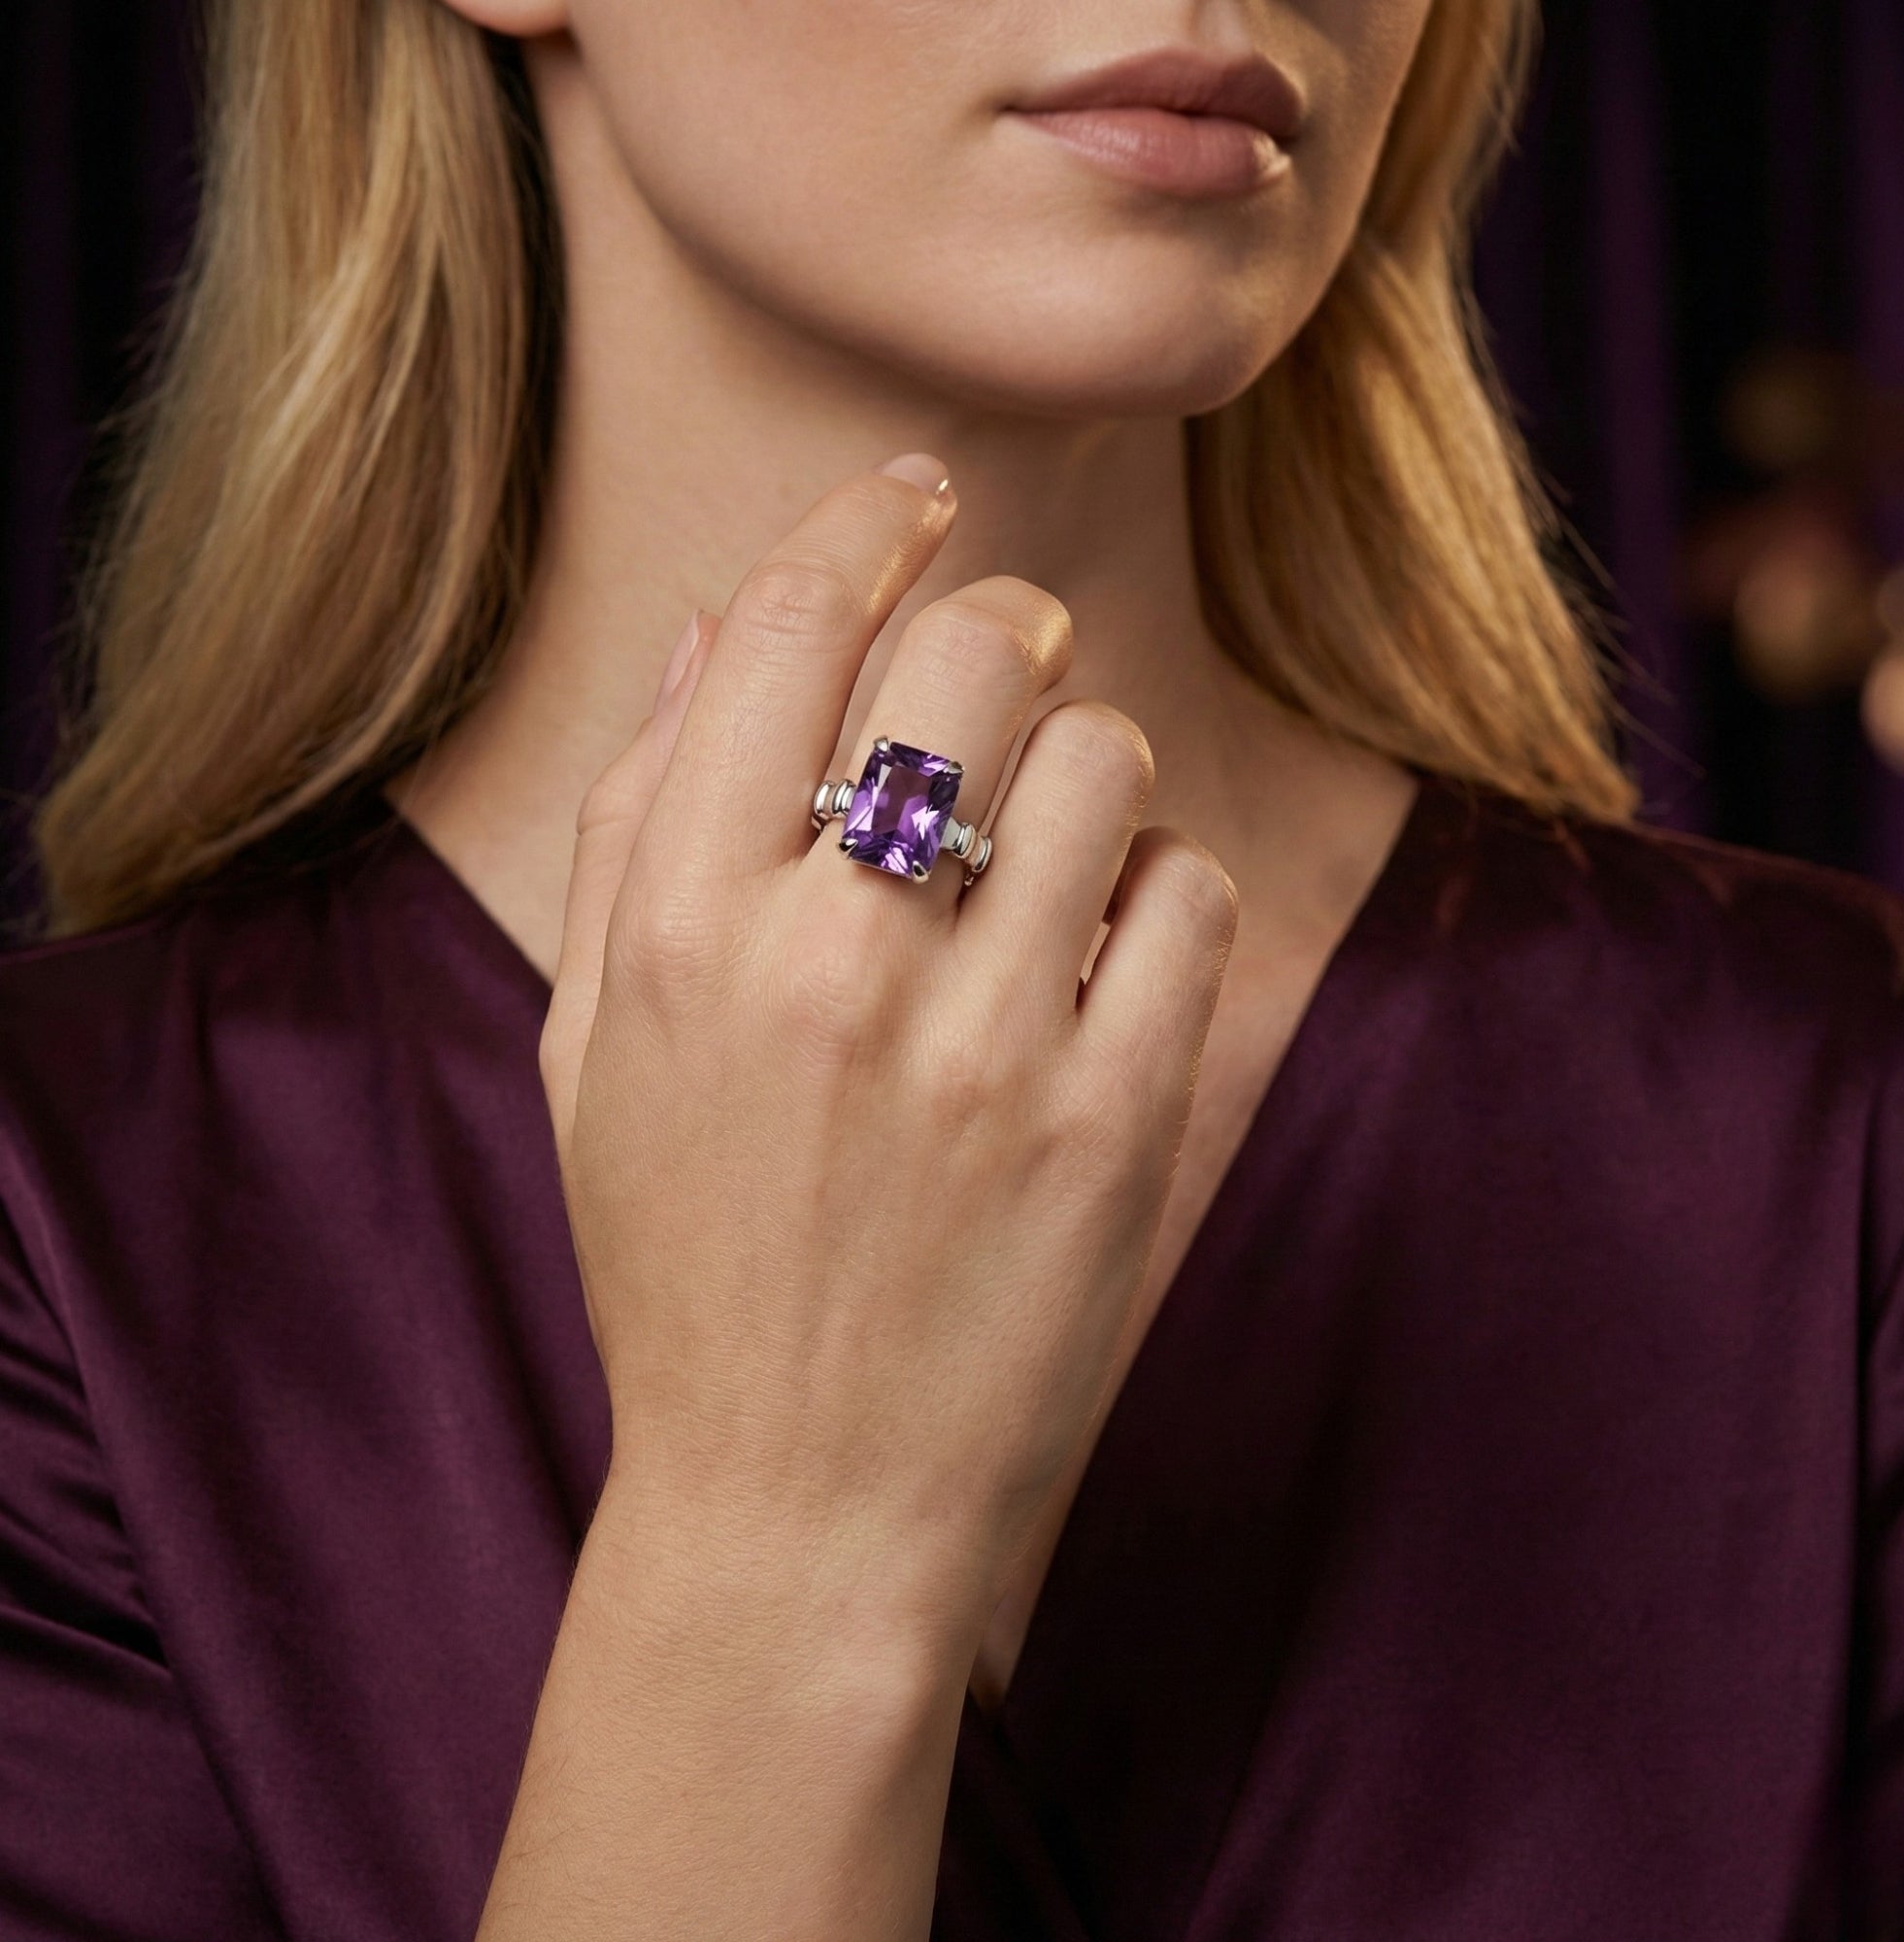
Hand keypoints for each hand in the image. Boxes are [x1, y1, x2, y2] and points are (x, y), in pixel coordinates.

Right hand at [538, 454, 1239, 1663]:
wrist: (806, 1510)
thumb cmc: (688, 1269)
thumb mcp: (596, 1054)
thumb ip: (632, 830)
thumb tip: (708, 631)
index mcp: (678, 933)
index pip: (781, 630)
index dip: (862, 526)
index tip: (914, 496)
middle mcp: (827, 965)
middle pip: (969, 655)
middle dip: (1005, 621)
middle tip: (1013, 653)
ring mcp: (985, 1047)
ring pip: (1100, 761)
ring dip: (1087, 771)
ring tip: (1049, 849)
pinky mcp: (1116, 1124)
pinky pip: (1188, 897)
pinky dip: (1158, 895)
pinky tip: (1104, 958)